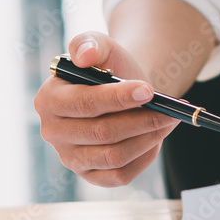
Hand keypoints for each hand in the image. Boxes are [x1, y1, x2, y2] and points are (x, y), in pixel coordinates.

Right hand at [34, 32, 179, 186]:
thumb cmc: (108, 67)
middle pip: (102, 133)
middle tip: (170, 110)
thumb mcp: (100, 46)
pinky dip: (144, 157)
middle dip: (142, 120)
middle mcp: (53, 132)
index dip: (118, 98)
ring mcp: (70, 158)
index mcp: (48, 100)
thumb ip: (89, 43)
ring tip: (169, 120)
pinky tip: (157, 137)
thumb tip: (84, 56)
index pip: (84, 103)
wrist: (122, 89)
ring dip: (148, 138)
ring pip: (114, 156)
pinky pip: (120, 175)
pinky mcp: (90, 175)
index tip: (148, 90)